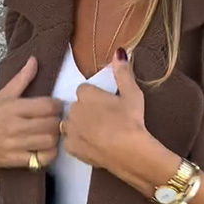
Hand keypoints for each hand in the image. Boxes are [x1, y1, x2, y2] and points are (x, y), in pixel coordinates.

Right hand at [0, 56, 61, 175]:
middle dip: (58, 121)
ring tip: (51, 134)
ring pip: (50, 141)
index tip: (55, 106)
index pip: (48, 105)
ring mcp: (16, 144)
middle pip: (52, 124)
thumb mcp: (2, 96)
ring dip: (55, 137)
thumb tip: (35, 60)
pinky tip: (45, 149)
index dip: (57, 105)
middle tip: (55, 121)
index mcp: (14, 107)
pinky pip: (43, 158)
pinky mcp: (16, 160)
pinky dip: (49, 154)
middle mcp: (16, 125)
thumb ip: (21, 79)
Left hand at [63, 49, 148, 174]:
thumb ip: (123, 73)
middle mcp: (74, 110)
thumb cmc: (131, 121)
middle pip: (76, 107)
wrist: (129, 152)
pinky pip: (70, 142)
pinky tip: (92, 145)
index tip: (105, 105)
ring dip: (79, 126)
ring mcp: (71, 130)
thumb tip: (119, 52)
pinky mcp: (72, 148)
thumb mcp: (132, 94)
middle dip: (86, 112)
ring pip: (70, 124)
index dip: (94, 97)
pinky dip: (79, 143)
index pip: (84, 90)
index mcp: (86, 95)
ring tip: (97, 133)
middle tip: (104, 120)